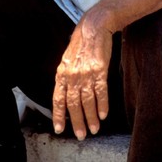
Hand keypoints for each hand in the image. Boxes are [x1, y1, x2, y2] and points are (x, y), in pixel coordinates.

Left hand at [52, 14, 112, 140]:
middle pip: (73, 104)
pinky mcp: (99, 70)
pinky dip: (102, 105)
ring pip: (87, 101)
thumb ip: (66, 76)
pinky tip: (103, 114)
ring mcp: (85, 73)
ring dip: (91, 117)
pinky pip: (100, 92)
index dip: (59, 115)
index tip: (60, 128)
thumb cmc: (81, 43)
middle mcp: (72, 75)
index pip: (58, 99)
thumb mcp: (67, 59)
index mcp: (62, 73)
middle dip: (77, 121)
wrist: (93, 27)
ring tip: (94, 129)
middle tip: (81, 134)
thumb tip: (66, 94)